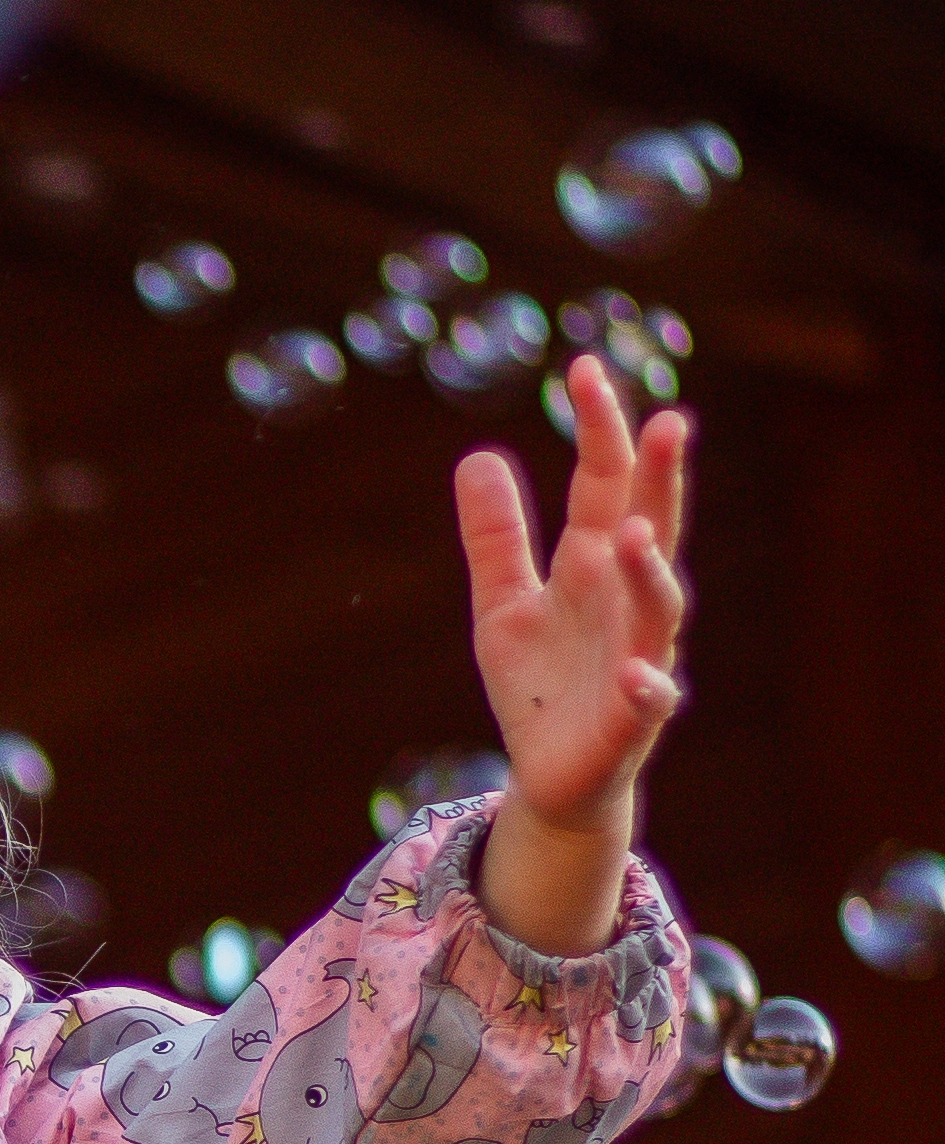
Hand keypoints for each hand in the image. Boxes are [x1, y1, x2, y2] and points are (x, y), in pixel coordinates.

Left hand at [455, 357, 688, 955]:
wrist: (555, 778)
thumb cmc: (541, 686)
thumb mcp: (502, 605)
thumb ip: (495, 537)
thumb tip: (477, 455)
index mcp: (594, 567)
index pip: (604, 484)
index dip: (599, 429)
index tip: (584, 366)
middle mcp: (625, 603)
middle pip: (649, 528)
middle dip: (658, 479)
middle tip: (667, 421)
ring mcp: (638, 659)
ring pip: (657, 608)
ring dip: (648, 571)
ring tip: (630, 531)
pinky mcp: (631, 722)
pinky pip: (650, 700)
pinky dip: (648, 686)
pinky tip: (642, 673)